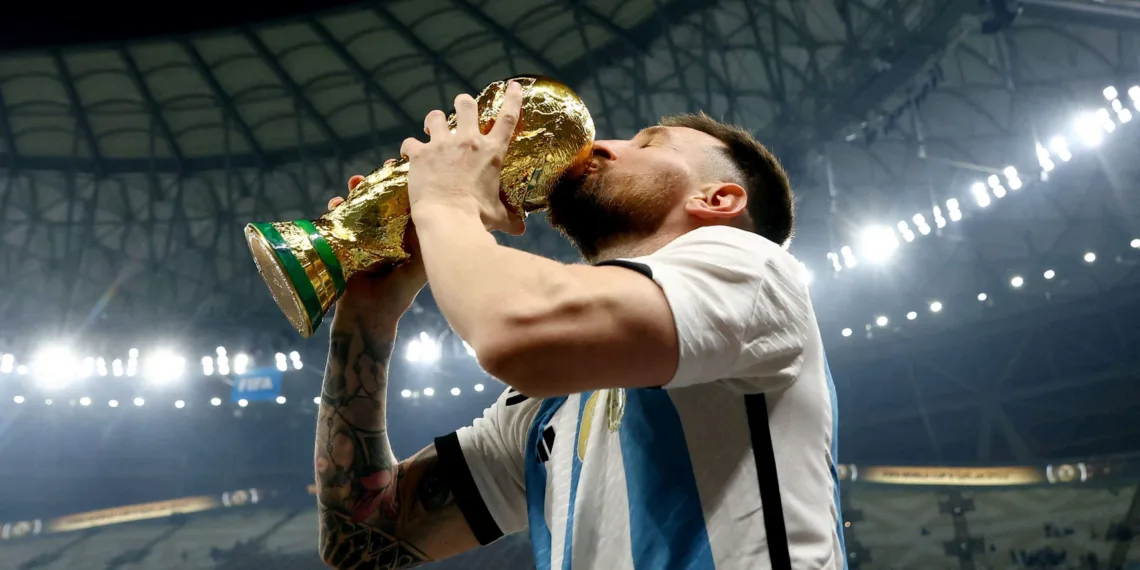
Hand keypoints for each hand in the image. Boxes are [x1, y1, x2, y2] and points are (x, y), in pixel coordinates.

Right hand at [330, 165, 426, 317]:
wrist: (370, 317)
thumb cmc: (398, 294)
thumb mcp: (419, 268)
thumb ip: (428, 246)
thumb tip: (443, 218)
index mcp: (404, 237)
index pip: (403, 203)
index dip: (400, 185)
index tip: (397, 167)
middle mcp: (385, 234)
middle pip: (380, 201)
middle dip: (375, 185)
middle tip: (373, 172)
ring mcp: (363, 239)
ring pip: (359, 207)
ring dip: (355, 193)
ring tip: (354, 183)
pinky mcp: (344, 245)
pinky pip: (338, 222)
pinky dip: (335, 211)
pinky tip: (334, 204)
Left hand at [401, 81, 525, 235]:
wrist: (448, 219)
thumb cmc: (477, 218)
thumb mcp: (498, 217)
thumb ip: (510, 219)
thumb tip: (520, 230)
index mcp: (491, 153)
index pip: (507, 118)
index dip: (512, 98)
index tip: (512, 86)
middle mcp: (468, 142)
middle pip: (466, 104)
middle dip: (464, 103)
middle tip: (461, 112)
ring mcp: (442, 145)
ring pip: (435, 117)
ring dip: (434, 122)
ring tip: (431, 131)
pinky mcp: (420, 154)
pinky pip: (409, 142)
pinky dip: (409, 148)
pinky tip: (408, 155)